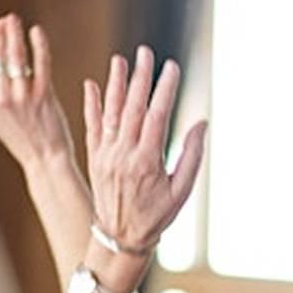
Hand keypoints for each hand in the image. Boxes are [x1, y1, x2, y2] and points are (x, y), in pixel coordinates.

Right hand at [0, 13, 74, 169]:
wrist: (44, 159)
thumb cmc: (23, 137)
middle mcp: (0, 99)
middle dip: (0, 34)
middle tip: (6, 20)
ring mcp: (22, 99)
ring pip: (16, 58)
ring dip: (15, 34)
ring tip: (15, 21)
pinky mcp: (43, 98)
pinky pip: (40, 64)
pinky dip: (38, 45)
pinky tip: (37, 32)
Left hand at [81, 46, 206, 292]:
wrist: (119, 239)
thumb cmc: (156, 217)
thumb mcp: (180, 192)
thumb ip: (191, 157)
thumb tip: (200, 124)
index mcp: (147, 162)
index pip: (157, 117)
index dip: (164, 90)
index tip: (172, 67)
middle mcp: (123, 155)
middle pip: (133, 108)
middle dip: (141, 78)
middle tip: (146, 52)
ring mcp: (105, 155)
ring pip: (110, 113)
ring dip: (115, 84)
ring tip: (120, 60)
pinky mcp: (94, 158)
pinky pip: (92, 127)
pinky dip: (92, 106)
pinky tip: (92, 85)